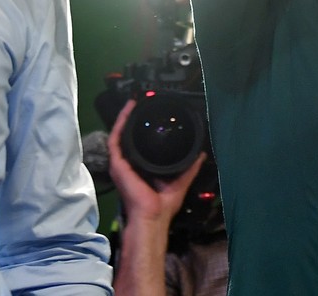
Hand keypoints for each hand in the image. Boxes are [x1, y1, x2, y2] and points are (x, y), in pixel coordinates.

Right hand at [107, 99, 208, 230]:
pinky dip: (121, 123)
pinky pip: (115, 138)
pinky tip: (128, 109)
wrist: (152, 215)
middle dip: (131, 119)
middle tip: (140, 103)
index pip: (139, 144)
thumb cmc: (163, 204)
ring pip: (119, 134)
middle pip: (127, 137)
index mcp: (140, 168)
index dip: (141, 129)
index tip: (150, 113)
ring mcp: (120, 163)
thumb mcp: (180, 179)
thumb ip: (190, 166)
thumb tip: (202, 153)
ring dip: (125, 117)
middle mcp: (128, 164)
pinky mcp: (116, 163)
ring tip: (133, 102)